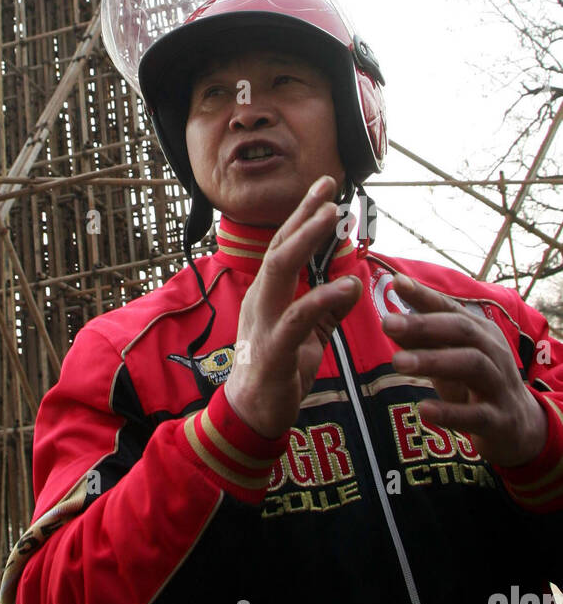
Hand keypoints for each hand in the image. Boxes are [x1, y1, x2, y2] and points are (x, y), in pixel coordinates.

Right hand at [224, 175, 361, 438]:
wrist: (252, 415)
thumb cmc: (279, 371)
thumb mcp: (311, 335)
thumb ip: (328, 309)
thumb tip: (351, 284)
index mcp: (267, 294)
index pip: (284, 245)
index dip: (302, 215)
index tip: (325, 188)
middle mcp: (260, 299)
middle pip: (279, 246)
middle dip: (303, 215)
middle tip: (329, 190)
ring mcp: (263, 321)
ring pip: (280, 269)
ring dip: (305, 239)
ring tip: (332, 217)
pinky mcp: (274, 349)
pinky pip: (297, 317)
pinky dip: (323, 298)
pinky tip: (347, 286)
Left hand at [384, 275, 547, 467]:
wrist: (518, 425)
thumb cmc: (475, 382)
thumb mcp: (449, 357)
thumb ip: (422, 341)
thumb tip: (389, 322)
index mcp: (480, 332)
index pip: (450, 308)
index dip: (424, 295)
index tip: (396, 282)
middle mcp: (493, 352)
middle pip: (462, 330)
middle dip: (423, 325)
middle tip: (387, 323)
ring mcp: (499, 385)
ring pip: (472, 365)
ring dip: (433, 361)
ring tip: (397, 362)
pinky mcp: (499, 420)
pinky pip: (477, 415)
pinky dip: (450, 412)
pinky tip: (424, 410)